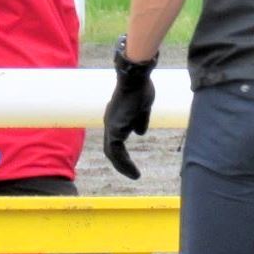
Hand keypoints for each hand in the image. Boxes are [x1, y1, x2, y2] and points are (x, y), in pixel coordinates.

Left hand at [102, 36, 156, 179]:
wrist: (136, 78)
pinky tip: (133, 170)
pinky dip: (123, 163)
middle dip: (121, 163)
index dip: (122, 154)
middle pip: (111, 149)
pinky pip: (116, 151)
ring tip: (135, 176)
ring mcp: (111, 126)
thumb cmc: (140, 89)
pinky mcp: (115, 129)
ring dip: (122, 166)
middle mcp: (111, 124)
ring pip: (112, 153)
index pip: (115, 141)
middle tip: (132, 174)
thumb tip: (139, 133)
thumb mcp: (143, 109)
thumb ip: (140, 121)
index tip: (131, 163)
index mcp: (116, 119)